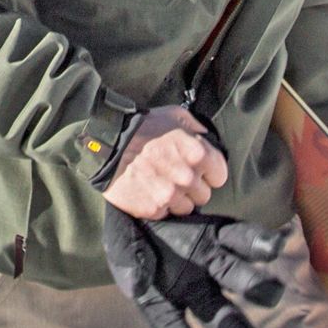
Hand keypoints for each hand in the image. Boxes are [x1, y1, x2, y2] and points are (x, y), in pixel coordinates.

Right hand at [99, 211, 289, 327]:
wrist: (142, 192)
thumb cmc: (128, 232)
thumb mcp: (119, 247)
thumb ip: (129, 266)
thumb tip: (140, 289)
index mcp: (164, 300)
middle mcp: (195, 286)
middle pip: (220, 313)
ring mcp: (212, 260)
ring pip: (239, 278)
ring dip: (257, 287)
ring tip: (272, 291)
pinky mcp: (224, 233)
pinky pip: (246, 239)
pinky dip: (262, 244)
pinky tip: (275, 246)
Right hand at [101, 107, 227, 220]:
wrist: (107, 143)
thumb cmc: (142, 126)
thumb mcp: (174, 115)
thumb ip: (196, 128)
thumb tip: (207, 138)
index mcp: (197, 154)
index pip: (220, 176)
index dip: (210, 173)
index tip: (200, 170)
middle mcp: (187, 177)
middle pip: (204, 195)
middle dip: (193, 186)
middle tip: (176, 176)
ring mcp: (170, 195)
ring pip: (186, 208)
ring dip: (177, 198)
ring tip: (162, 184)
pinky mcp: (153, 209)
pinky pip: (165, 213)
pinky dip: (159, 205)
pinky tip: (149, 190)